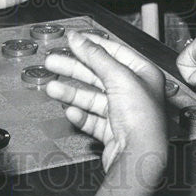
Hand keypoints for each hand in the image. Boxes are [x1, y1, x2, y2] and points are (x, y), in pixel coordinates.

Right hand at [46, 31, 166, 172]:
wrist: (140, 156)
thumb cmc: (142, 118)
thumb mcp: (118, 77)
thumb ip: (95, 56)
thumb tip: (79, 38)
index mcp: (144, 74)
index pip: (115, 52)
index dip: (93, 44)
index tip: (73, 40)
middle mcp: (135, 92)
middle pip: (99, 75)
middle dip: (74, 69)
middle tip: (53, 62)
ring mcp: (124, 113)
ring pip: (92, 98)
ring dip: (71, 93)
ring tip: (52, 88)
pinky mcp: (113, 132)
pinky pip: (92, 120)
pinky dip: (80, 115)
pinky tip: (70, 112)